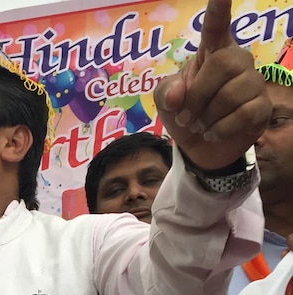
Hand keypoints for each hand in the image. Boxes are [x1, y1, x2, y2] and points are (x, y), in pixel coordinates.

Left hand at [153, 0, 269, 170]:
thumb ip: (167, 91)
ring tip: (201, 125)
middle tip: (186, 116)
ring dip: (206, 117)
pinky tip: (214, 133)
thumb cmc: (184, 114)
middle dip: (198, 94)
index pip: (216, 27)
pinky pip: (241, 115)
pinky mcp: (261, 108)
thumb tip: (181, 94)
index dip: (219, 10)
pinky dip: (219, 130)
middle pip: (223, 64)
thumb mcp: (166, 101)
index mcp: (212, 53)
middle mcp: (237, 62)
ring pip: (231, 94)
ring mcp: (253, 84)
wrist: (199, 147)